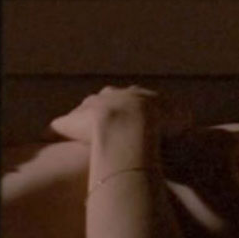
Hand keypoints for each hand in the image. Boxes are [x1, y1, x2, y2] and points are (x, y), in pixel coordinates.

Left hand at [47, 85, 190, 143]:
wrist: (130, 126)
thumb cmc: (159, 124)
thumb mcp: (181, 119)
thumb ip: (182, 119)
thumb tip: (188, 123)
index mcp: (134, 95)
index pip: (133, 99)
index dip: (134, 112)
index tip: (135, 123)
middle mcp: (108, 97)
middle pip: (104, 101)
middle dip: (106, 112)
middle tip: (107, 128)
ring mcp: (87, 109)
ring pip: (82, 113)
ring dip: (81, 123)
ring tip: (82, 138)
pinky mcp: (68, 123)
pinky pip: (59, 128)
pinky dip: (56, 134)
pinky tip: (51, 142)